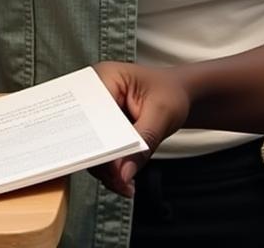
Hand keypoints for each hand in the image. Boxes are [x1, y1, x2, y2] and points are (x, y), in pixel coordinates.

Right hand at [89, 62, 189, 197]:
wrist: (177, 92)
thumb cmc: (170, 94)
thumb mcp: (162, 115)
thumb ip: (142, 142)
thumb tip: (122, 174)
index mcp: (104, 78)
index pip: (90, 112)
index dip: (95, 141)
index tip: (109, 169)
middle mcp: (94, 92)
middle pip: (86, 131)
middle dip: (101, 160)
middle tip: (120, 182)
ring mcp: (96, 109)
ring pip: (90, 144)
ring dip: (106, 168)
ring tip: (125, 185)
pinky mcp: (101, 125)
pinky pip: (100, 148)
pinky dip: (111, 166)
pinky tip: (124, 178)